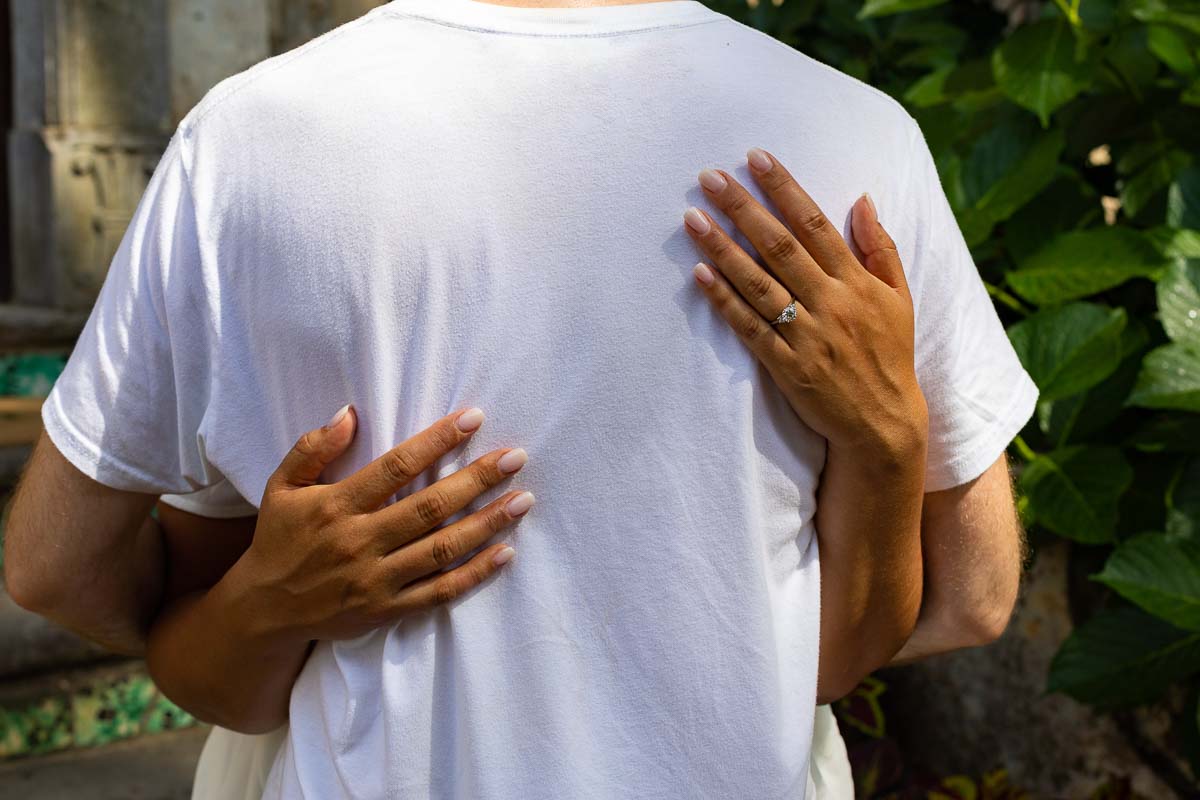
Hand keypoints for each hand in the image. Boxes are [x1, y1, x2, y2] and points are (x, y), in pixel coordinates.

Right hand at [233, 405, 532, 645]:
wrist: (263, 612)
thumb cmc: (279, 540)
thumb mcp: (281, 487)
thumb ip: (312, 448)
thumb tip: (350, 412)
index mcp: (336, 506)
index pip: (396, 467)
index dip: (437, 441)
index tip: (474, 418)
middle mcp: (360, 541)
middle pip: (429, 506)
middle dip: (477, 479)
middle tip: (515, 457)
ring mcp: (376, 579)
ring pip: (442, 549)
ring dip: (487, 523)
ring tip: (523, 500)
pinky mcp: (387, 610)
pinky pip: (439, 592)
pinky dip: (475, 574)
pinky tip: (506, 552)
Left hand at [683, 148, 927, 463]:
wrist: (884, 423)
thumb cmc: (890, 355)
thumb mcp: (899, 298)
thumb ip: (881, 247)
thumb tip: (864, 198)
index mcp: (856, 281)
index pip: (815, 223)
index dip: (784, 188)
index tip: (756, 158)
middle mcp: (831, 303)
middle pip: (780, 246)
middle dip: (743, 208)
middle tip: (709, 177)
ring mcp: (806, 335)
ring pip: (758, 283)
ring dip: (722, 248)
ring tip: (692, 218)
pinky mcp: (787, 366)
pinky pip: (750, 328)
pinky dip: (724, 301)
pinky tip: (699, 275)